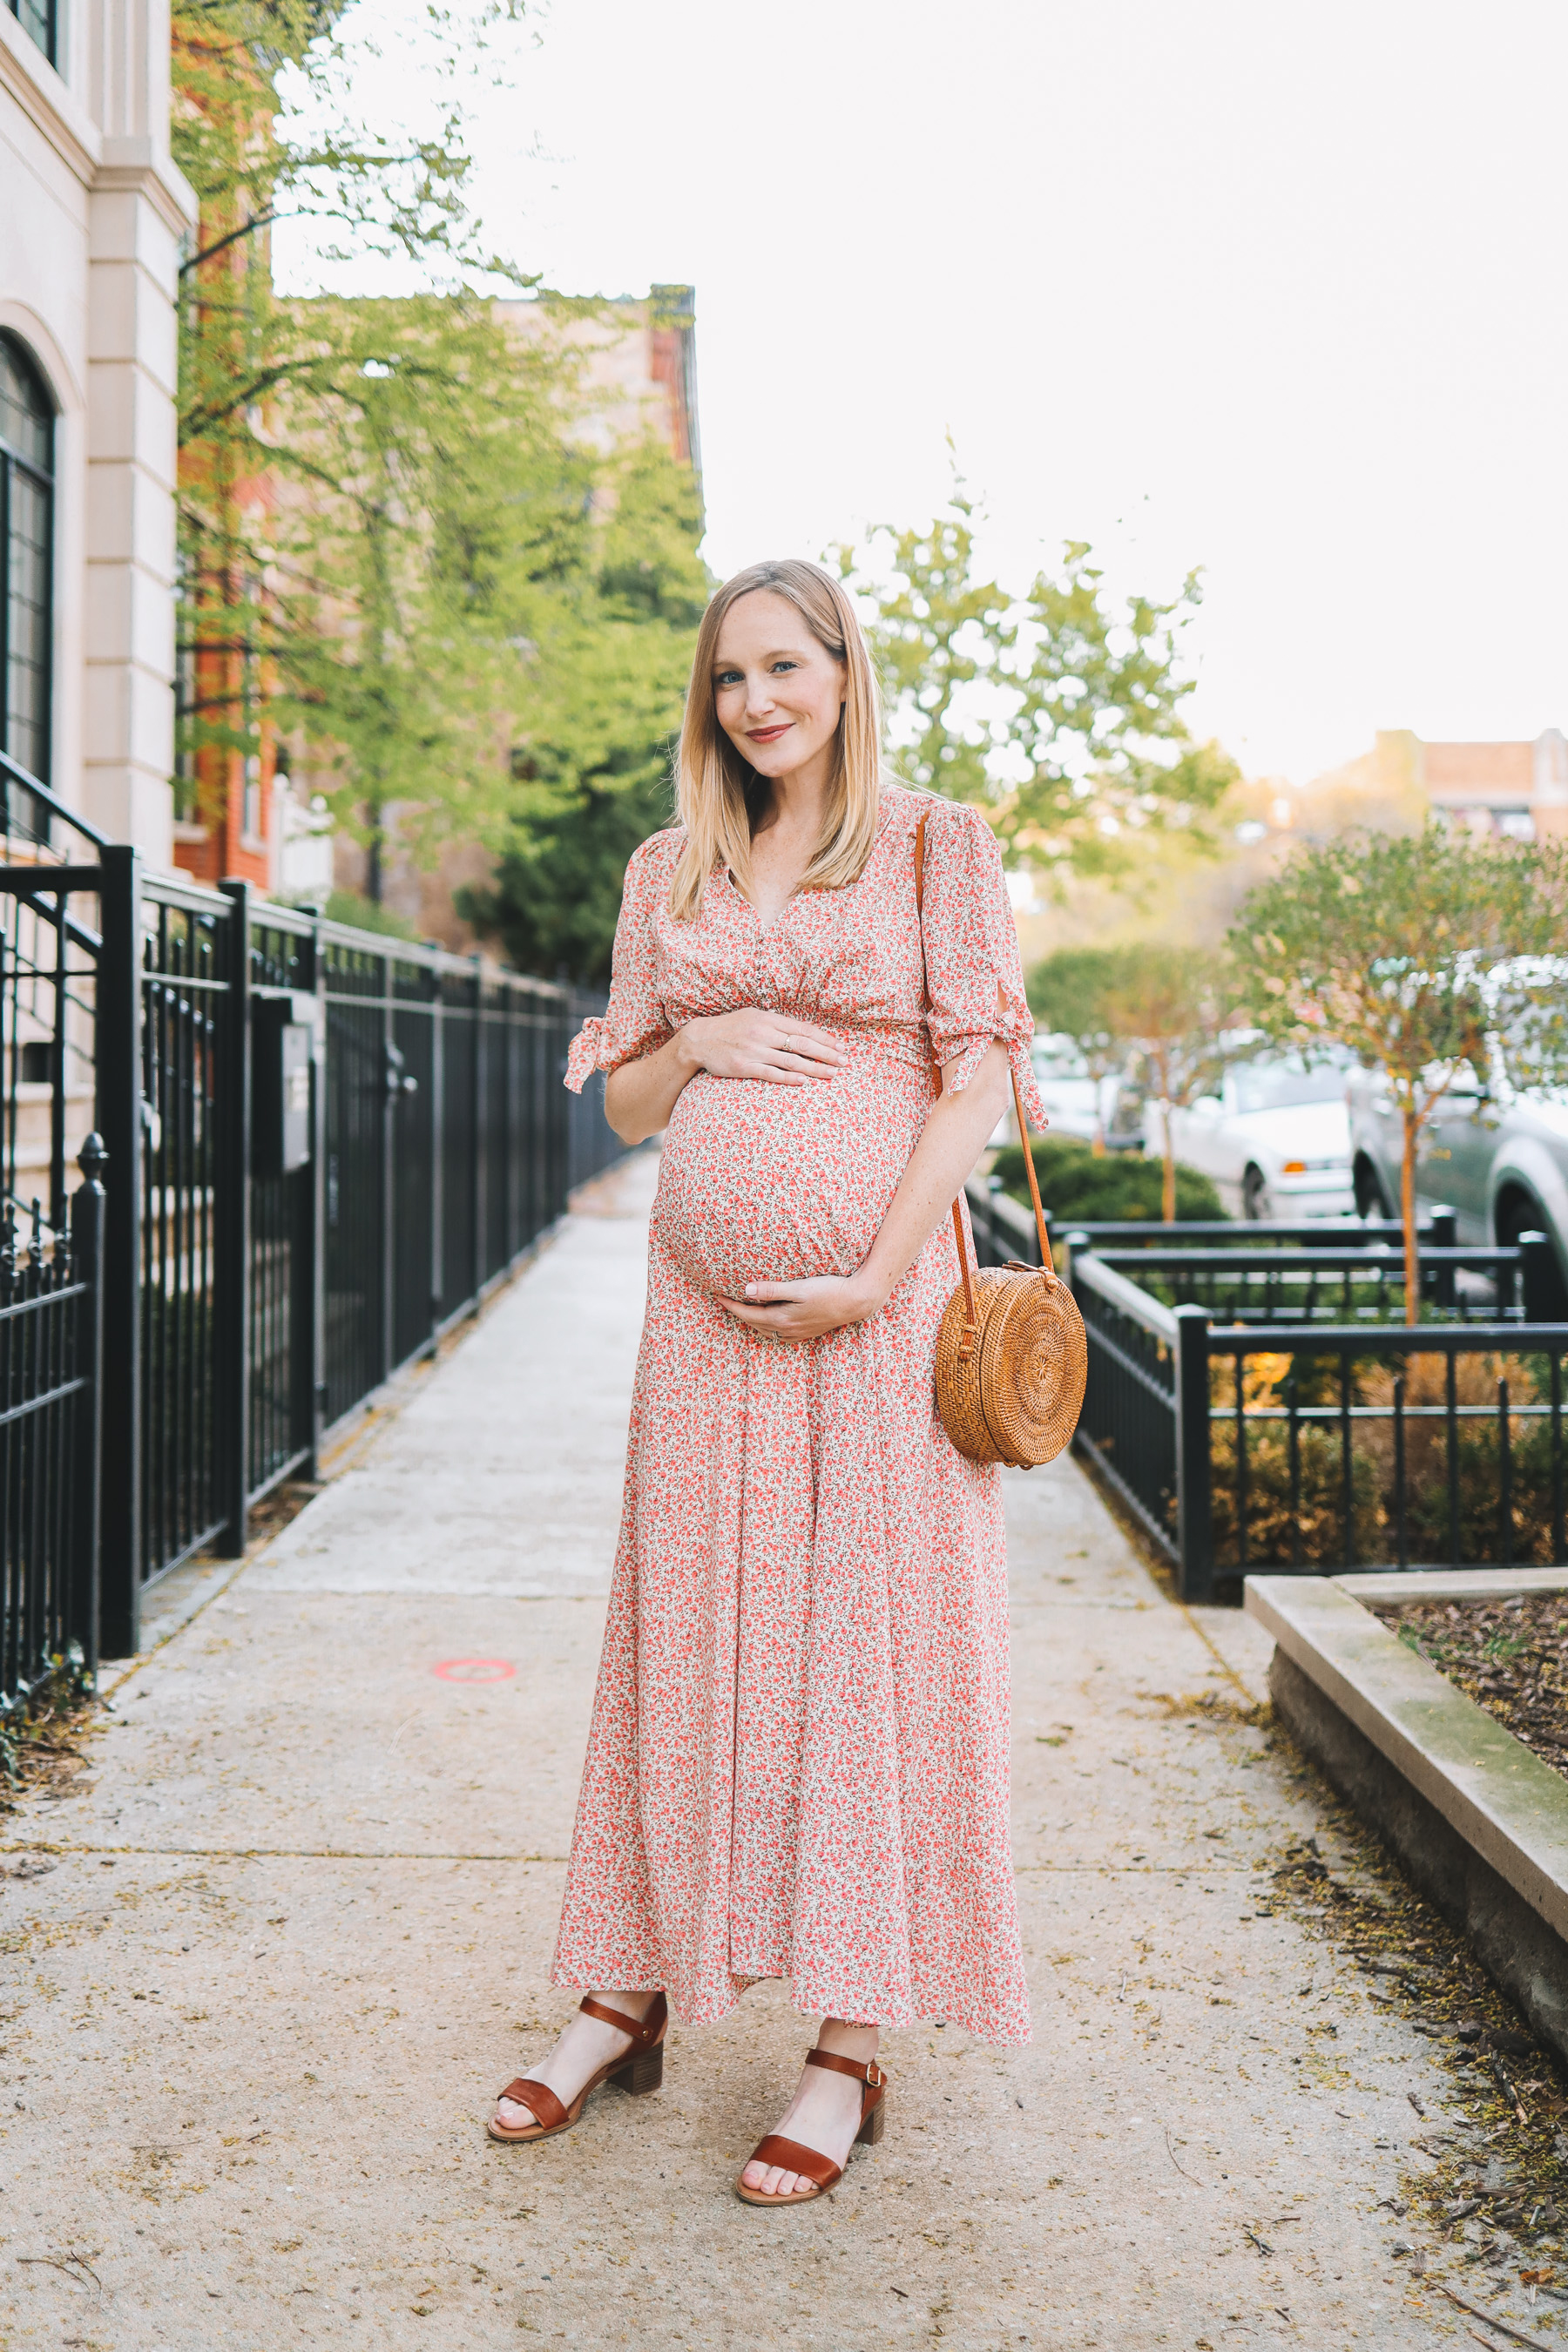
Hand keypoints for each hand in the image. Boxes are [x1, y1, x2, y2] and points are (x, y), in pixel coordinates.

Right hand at [682, 1010, 845, 1085]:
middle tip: (844, 1062)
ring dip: (814, 1068)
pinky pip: (771, 1073)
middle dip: (826, 1054)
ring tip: (831, 1074)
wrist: (699, 1040)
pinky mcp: (744, 1066)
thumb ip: (776, 1024)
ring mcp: (754, 1050)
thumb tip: (802, 1032)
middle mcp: (763, 1033)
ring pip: (791, 1060)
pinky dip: (790, 1077)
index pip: (803, 1029)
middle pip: (802, 1044)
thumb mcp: (753, 1017)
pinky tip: (804, 1081)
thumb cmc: (730, 1028)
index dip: (824, 1038)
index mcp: (768, 1018)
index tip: (840, 1047)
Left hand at [718, 1274, 884, 1339]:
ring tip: (743, 1310)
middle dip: (738, 1314)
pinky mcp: (808, 1332)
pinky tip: (770, 1320)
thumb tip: (746, 1291)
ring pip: (767, 1331)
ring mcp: (798, 1333)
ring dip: (753, 1321)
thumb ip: (772, 1290)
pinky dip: (768, 1327)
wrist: (857, 1302)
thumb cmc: (829, 1290)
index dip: (731, 1305)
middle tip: (725, 1301)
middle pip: (754, 1324)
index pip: (748, 1314)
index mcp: (782, 1319)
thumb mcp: (799, 1288)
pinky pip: (780, 1334)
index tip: (716, 1296)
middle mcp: (788, 1330)